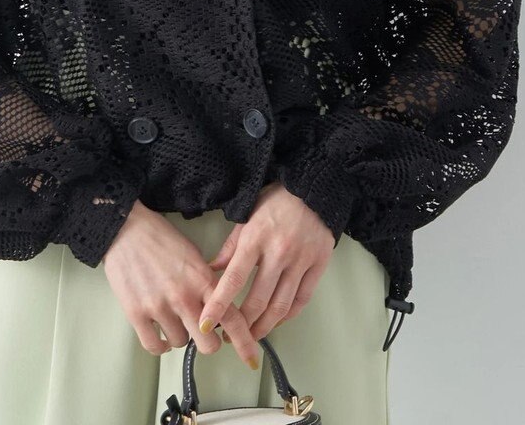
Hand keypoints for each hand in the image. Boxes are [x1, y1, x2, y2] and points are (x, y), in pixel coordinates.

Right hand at [102, 200, 263, 369]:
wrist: (126, 229)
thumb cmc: (160, 238)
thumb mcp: (193, 255)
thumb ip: (207, 282)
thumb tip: (218, 306)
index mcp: (202, 279)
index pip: (232, 318)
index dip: (245, 342)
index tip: (252, 359)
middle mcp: (184, 296)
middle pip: (208, 344)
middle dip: (209, 341)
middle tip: (203, 331)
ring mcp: (159, 306)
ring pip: (181, 344)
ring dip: (180, 334)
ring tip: (173, 316)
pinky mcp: (136, 313)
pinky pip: (155, 346)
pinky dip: (160, 344)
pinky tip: (160, 332)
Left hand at [199, 183, 335, 343]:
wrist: (314, 188)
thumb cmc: (277, 200)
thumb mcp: (247, 216)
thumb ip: (231, 247)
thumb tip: (212, 271)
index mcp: (255, 238)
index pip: (232, 279)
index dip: (218, 305)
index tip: (205, 324)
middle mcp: (278, 252)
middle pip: (257, 300)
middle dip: (241, 325)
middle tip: (230, 336)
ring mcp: (300, 260)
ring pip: (280, 306)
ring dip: (264, 326)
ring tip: (252, 335)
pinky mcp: (319, 265)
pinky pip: (302, 299)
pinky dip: (288, 316)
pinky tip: (276, 320)